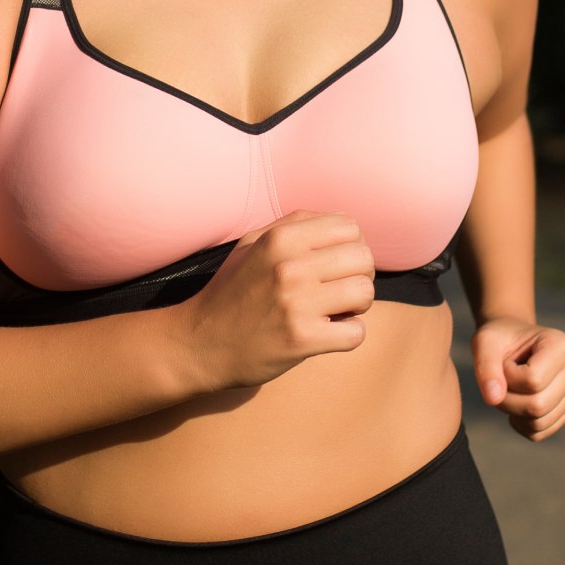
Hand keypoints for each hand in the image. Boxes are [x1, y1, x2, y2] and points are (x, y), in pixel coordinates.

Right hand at [177, 210, 375, 392]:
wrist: (200, 343)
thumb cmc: (231, 292)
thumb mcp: (251, 245)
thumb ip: (292, 226)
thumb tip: (340, 221)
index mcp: (281, 238)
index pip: (350, 227)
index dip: (350, 246)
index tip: (336, 265)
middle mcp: (289, 266)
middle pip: (364, 258)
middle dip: (358, 275)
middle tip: (338, 290)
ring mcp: (296, 303)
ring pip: (365, 293)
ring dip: (356, 306)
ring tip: (334, 311)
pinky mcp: (302, 339)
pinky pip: (356, 333)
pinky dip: (347, 335)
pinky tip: (327, 334)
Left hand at [472, 316, 564, 441]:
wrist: (512, 343)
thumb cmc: (500, 339)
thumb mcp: (485, 342)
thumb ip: (486, 366)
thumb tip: (493, 398)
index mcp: (562, 345)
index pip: (533, 380)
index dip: (507, 377)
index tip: (504, 362)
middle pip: (538, 405)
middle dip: (507, 399)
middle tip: (499, 382)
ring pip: (538, 423)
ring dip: (512, 412)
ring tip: (508, 390)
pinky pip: (539, 433)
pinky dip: (519, 424)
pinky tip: (515, 403)